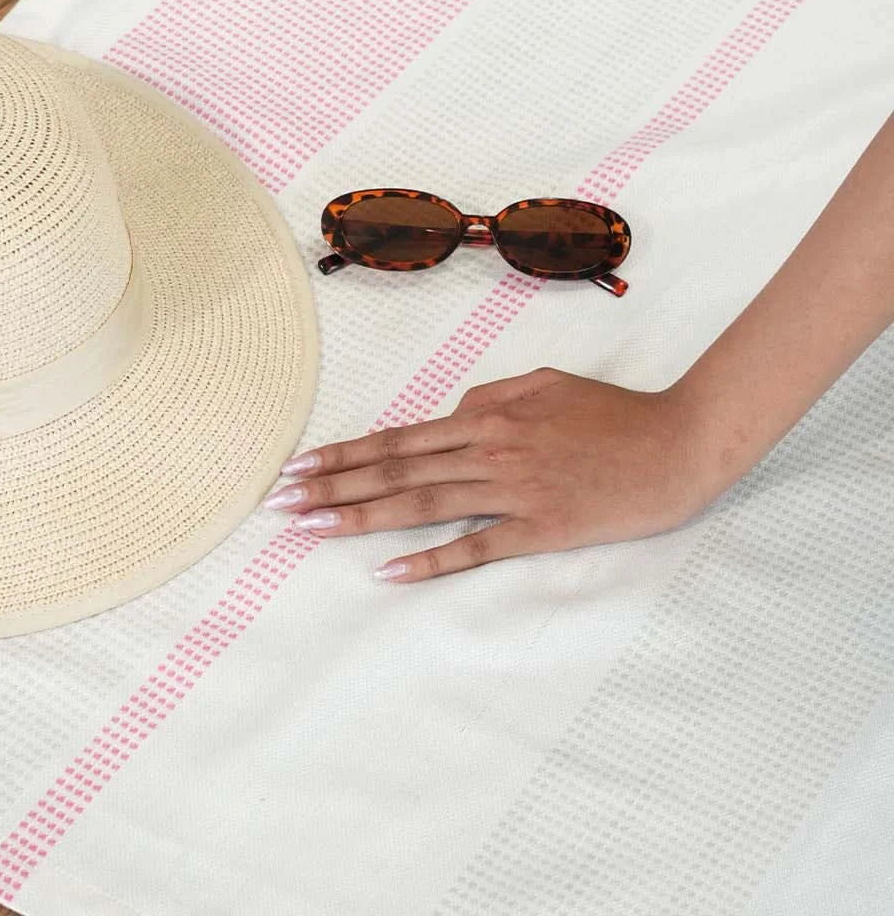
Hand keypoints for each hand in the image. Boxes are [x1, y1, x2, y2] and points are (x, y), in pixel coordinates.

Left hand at [265, 367, 714, 581]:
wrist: (676, 443)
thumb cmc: (612, 412)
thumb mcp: (546, 383)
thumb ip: (492, 394)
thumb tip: (451, 411)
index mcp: (488, 415)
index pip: (399, 437)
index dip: (344, 453)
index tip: (299, 466)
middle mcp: (488, 450)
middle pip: (395, 471)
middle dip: (331, 487)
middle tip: (280, 504)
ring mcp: (512, 491)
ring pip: (420, 505)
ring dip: (359, 518)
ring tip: (310, 530)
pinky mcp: (540, 528)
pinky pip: (474, 548)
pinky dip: (428, 562)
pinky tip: (386, 573)